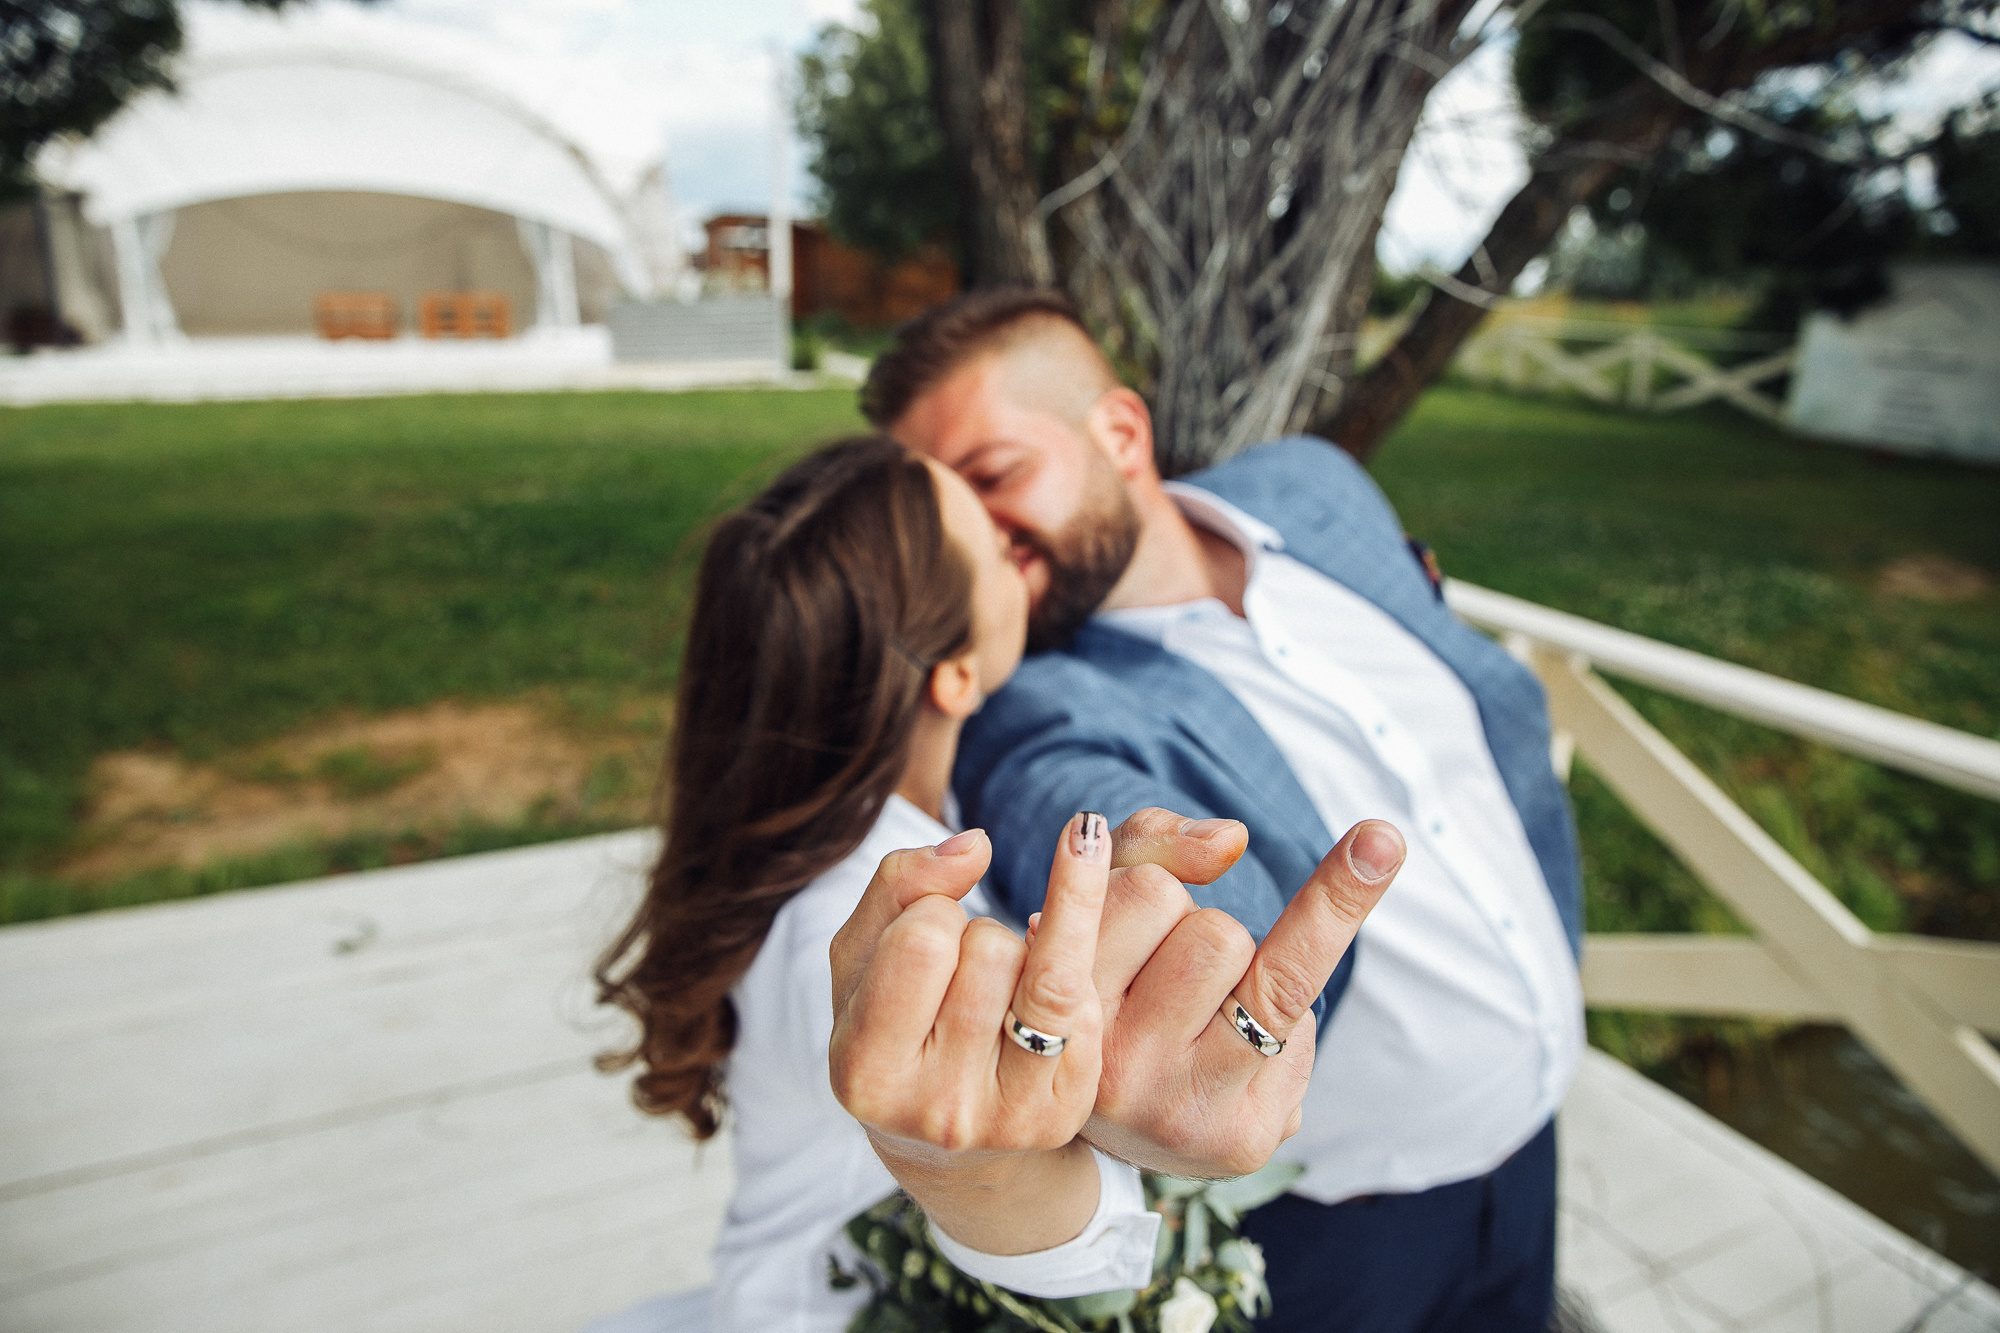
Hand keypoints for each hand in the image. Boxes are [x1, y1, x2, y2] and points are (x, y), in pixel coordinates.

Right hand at [828, 813, 1111, 1252]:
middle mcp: (936, 1110)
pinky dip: (1071, 977)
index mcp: (865, 1072)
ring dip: (1026, 954)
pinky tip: (1038, 996)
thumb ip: (900, 882)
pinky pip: (1088, 1006)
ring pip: (1049, 974)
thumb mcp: (863, 951)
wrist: (938, 1136)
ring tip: (998, 987)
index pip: (923, 938)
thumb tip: (978, 845)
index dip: (933, 909)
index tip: (928, 926)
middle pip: (991, 950)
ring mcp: (1006, 1121)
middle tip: (962, 971)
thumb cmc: (894, 1020)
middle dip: (980, 934)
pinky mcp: (1064, 1115)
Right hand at [1073, 810, 1405, 1177]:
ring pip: (1268, 974)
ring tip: (1198, 1016)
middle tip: (1164, 979)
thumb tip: (1232, 840)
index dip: (1172, 862)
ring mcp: (1181, 1114)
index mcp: (1064, 1003)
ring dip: (1247, 973)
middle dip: (1204, 931)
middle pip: (1217, 933)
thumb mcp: (1104, 900)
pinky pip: (1301, 1034)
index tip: (1360, 831)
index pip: (1149, 892)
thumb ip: (1152, 843)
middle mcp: (1114, 1072)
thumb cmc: (1111, 982)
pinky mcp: (1245, 1143)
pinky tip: (1231, 1057)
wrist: (1109, 1129)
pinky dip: (1280, 1026)